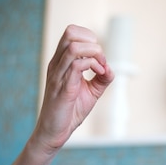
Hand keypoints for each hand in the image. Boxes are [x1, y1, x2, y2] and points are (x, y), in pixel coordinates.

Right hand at [32, 25, 114, 152]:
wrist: (55, 132)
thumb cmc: (70, 111)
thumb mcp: (91, 91)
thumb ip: (102, 78)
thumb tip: (110, 68)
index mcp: (61, 62)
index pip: (71, 32)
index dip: (90, 38)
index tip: (99, 56)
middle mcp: (57, 64)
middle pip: (70, 33)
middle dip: (92, 42)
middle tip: (100, 60)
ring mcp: (58, 75)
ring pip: (74, 47)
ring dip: (95, 53)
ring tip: (101, 68)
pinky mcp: (63, 88)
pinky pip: (77, 66)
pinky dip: (93, 66)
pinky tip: (99, 75)